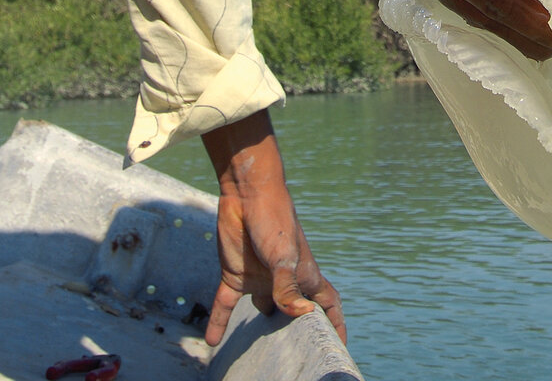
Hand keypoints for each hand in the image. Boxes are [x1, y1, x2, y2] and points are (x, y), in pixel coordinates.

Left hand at [201, 113, 344, 347]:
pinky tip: (211, 342)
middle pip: (294, 313)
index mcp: (304, 275)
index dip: (336, 323)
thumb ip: (288, 286)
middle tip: (294, 359)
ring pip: (262, 312)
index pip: (326, 303)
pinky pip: (225, 306)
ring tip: (254, 357)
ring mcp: (259, 279)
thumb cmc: (275, 218)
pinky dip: (219, 323)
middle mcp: (283, 281)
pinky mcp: (234, 275)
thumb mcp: (283, 254)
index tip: (340, 345)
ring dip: (259, 332)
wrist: (246, 193)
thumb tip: (299, 314)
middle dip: (296, 334)